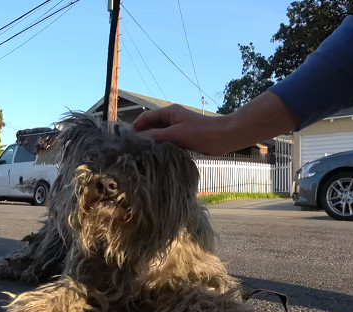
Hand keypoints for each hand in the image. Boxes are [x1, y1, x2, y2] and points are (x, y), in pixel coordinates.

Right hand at [132, 91, 299, 155]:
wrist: (225, 137)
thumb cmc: (202, 133)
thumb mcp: (176, 134)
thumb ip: (156, 136)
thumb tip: (138, 139)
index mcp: (169, 112)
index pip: (145, 118)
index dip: (135, 128)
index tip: (127, 141)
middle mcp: (172, 118)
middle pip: (151, 126)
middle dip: (142, 137)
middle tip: (133, 150)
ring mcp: (178, 128)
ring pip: (159, 135)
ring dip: (152, 143)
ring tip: (143, 155)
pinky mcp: (184, 138)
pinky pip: (167, 142)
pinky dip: (161, 147)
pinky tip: (158, 157)